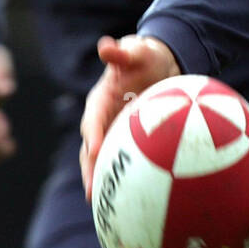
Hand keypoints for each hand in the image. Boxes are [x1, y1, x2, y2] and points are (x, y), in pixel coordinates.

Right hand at [80, 34, 180, 198]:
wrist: (158, 65)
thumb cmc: (146, 56)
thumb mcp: (137, 50)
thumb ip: (121, 52)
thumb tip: (106, 45)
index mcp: (100, 99)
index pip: (93, 119)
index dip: (93, 135)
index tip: (95, 150)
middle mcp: (102, 118)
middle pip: (91, 147)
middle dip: (90, 168)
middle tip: (92, 191)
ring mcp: (113, 130)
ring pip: (102, 158)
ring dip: (100, 178)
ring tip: (100, 202)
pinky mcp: (126, 139)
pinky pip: (121, 159)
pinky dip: (120, 175)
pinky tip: (126, 196)